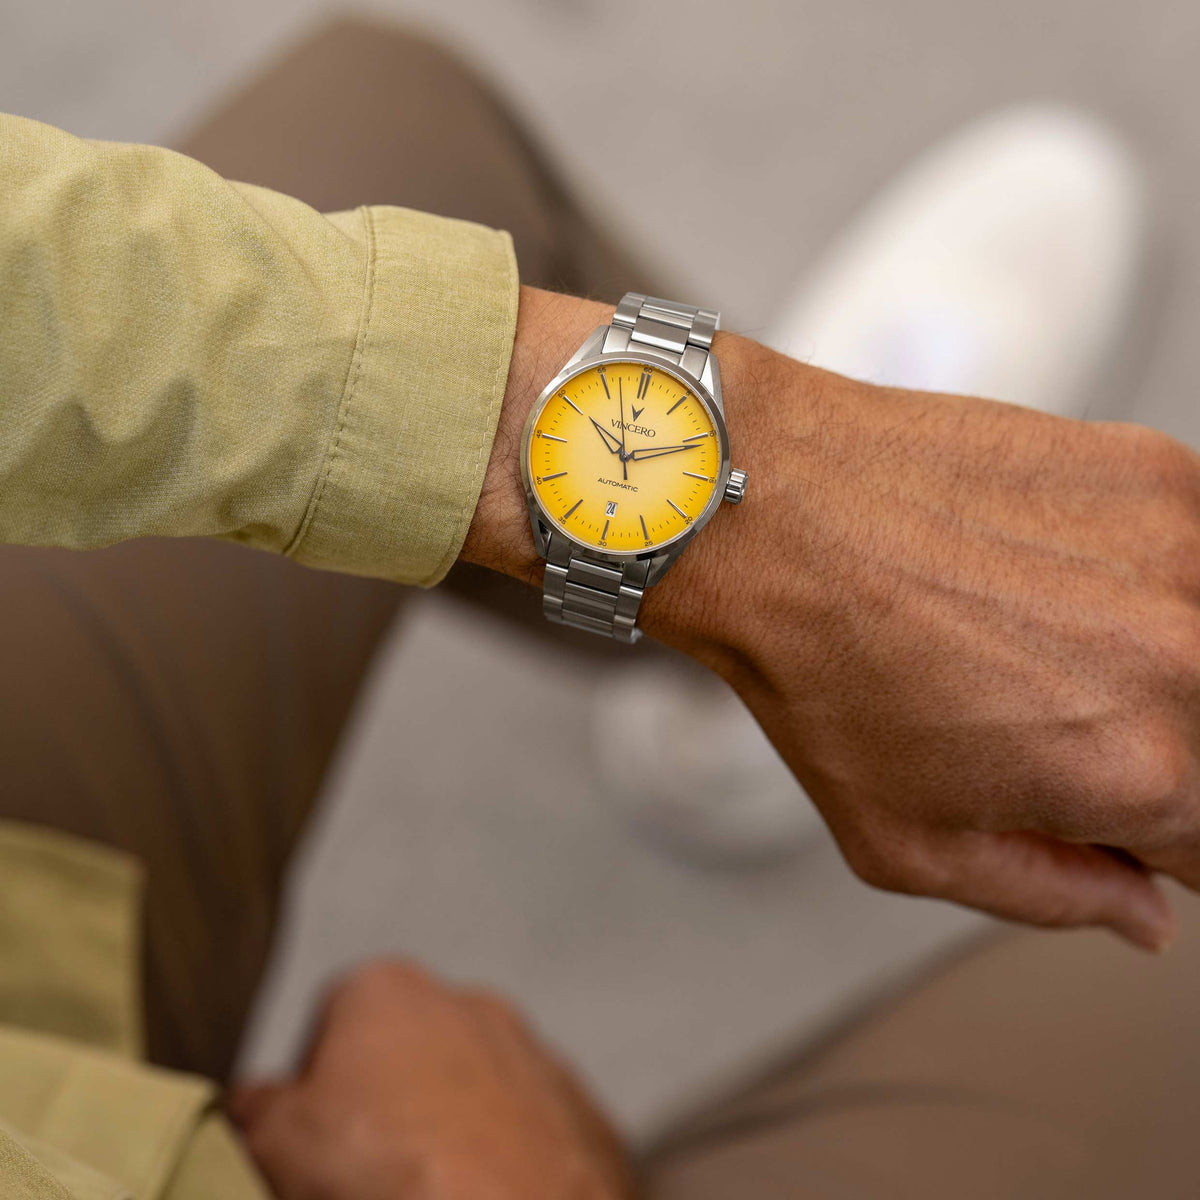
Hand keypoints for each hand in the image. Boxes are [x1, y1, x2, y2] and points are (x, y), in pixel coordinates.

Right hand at [230, 959, 635, 1199]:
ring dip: (454, 1139)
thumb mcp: (276, 1142)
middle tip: (368, 1181)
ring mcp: (536, 1057)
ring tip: (430, 1195)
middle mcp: (470, 1005)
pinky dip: (513, 1170)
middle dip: (389, 1111)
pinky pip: (534, 1139)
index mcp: (388, 990)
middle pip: (409, 1058)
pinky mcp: (586, 1116)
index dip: (313, 1092)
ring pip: (477, 1097)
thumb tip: (251, 1102)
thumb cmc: (387, 1177)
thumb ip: (256, 1108)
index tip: (309, 1149)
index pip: (330, 1026)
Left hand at [467, 288, 1199, 949]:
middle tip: (1058, 717)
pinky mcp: (1158, 473)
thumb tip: (1143, 912)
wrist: (770, 515)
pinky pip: (1193, 555)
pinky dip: (1146, 578)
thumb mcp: (905, 843)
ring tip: (1048, 641)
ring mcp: (1182, 554)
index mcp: (1135, 773)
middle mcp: (1185, 662)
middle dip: (1155, 752)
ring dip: (1159, 661)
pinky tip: (1054, 576)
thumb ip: (1050, 894)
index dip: (1154, 838)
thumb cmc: (816, 667)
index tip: (1103, 806)